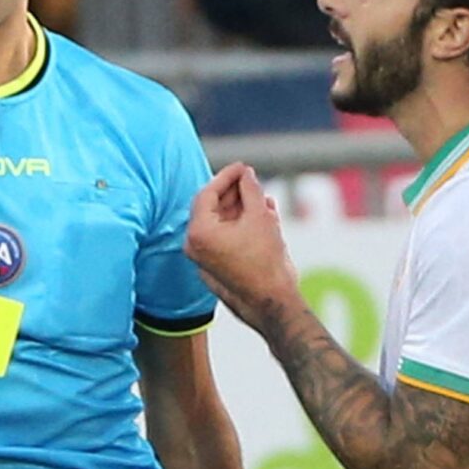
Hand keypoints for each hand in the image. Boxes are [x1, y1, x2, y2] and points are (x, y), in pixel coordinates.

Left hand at [182, 163, 299, 325]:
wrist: (272, 302)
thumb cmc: (264, 260)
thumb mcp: (260, 216)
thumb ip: (250, 189)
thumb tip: (246, 174)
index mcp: (198, 232)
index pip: (207, 193)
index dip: (227, 176)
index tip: (243, 167)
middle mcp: (195, 246)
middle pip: (212, 208)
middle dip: (236, 193)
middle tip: (252, 180)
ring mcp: (204, 258)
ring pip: (222, 224)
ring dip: (242, 209)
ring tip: (264, 200)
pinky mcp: (217, 267)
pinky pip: (226, 239)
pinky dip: (242, 226)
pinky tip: (264, 216)